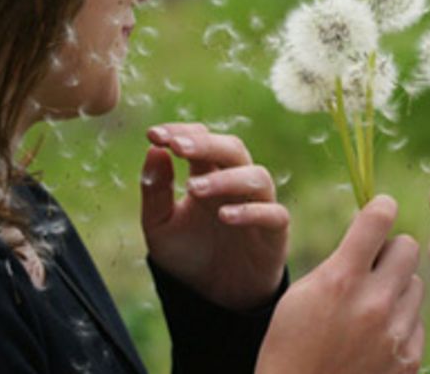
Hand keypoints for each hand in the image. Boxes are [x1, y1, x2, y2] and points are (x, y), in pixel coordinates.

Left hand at [140, 123, 287, 310]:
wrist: (213, 297)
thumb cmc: (188, 254)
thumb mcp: (159, 225)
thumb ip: (155, 190)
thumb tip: (154, 151)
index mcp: (207, 174)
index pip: (201, 139)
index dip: (180, 132)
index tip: (154, 135)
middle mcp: (236, 183)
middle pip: (232, 148)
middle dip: (206, 143)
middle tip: (178, 146)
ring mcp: (259, 204)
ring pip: (256, 176)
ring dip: (226, 178)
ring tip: (194, 189)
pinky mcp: (275, 232)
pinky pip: (273, 213)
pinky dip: (251, 212)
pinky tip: (224, 217)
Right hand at [256, 196, 424, 372]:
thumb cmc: (291, 344)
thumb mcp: (302, 294)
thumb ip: (340, 262)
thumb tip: (371, 235)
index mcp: (341, 280)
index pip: (378, 220)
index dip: (381, 209)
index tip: (380, 210)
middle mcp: (374, 303)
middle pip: (407, 246)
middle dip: (390, 251)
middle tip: (373, 266)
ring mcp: (395, 334)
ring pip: (416, 284)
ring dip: (397, 288)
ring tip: (370, 308)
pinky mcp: (409, 359)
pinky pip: (417, 321)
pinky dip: (400, 323)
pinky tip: (375, 338)